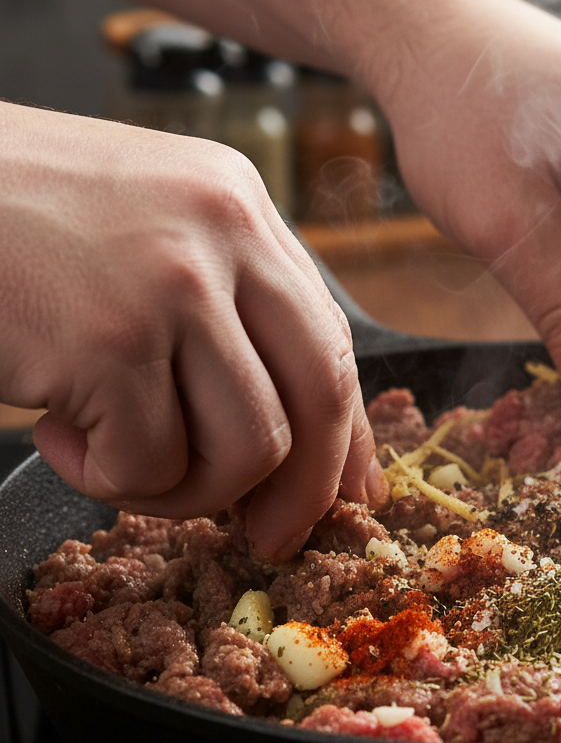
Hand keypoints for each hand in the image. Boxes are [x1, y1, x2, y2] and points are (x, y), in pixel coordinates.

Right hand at [0, 102, 385, 558]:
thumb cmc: (11, 223)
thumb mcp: (146, 233)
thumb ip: (224, 309)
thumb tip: (292, 433)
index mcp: (238, 206)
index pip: (331, 340)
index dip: (344, 433)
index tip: (346, 490)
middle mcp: (223, 233)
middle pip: (320, 394)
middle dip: (305, 489)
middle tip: (271, 536)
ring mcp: (171, 284)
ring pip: (248, 448)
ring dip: (183, 488)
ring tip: (112, 454)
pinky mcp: (110, 340)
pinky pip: (151, 464)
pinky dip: (105, 478)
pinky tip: (54, 430)